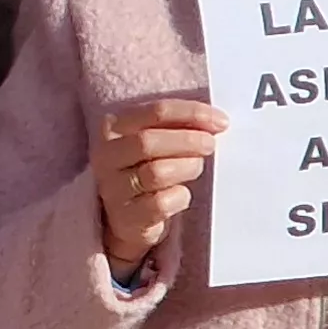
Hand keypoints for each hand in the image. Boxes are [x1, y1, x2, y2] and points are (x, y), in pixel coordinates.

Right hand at [93, 100, 227, 268]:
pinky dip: (180, 197)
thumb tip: (216, 122)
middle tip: (210, 145)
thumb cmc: (148, 167)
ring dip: (187, 168)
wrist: (129, 215)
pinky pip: (161, 203)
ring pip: (156, 172)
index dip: (192, 114)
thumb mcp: (156, 139)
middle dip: (189, 141)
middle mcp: (106, 155)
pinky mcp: (126, 216)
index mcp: (112, 127)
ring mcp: (113, 187)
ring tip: (195, 168)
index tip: (221, 122)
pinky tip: (181, 194)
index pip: (156, 112)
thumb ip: (178, 125)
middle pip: (148, 141)